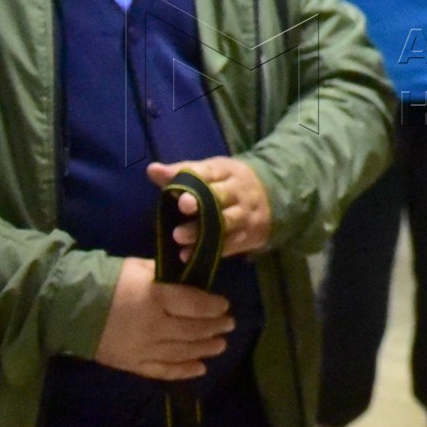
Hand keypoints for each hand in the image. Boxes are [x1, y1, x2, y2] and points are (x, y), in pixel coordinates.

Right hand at [93, 257, 233, 379]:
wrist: (68, 307)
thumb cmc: (106, 281)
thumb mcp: (138, 268)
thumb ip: (165, 274)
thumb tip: (189, 277)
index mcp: (155, 297)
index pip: (194, 304)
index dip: (213, 306)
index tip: (225, 306)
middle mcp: (153, 326)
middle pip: (192, 330)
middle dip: (214, 327)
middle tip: (229, 325)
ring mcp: (144, 348)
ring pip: (182, 352)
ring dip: (205, 349)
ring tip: (220, 345)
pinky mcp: (133, 364)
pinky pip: (163, 370)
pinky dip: (184, 371)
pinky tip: (200, 368)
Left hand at [147, 157, 272, 258]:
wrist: (274, 198)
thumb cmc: (230, 184)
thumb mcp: (212, 171)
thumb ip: (182, 173)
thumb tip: (152, 170)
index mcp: (227, 171)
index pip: (209, 172)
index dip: (193, 180)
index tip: (176, 190)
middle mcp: (239, 192)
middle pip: (220, 197)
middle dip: (201, 204)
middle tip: (181, 207)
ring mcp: (245, 215)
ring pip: (225, 223)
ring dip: (201, 232)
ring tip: (178, 238)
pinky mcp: (248, 236)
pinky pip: (229, 245)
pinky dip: (208, 251)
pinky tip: (188, 256)